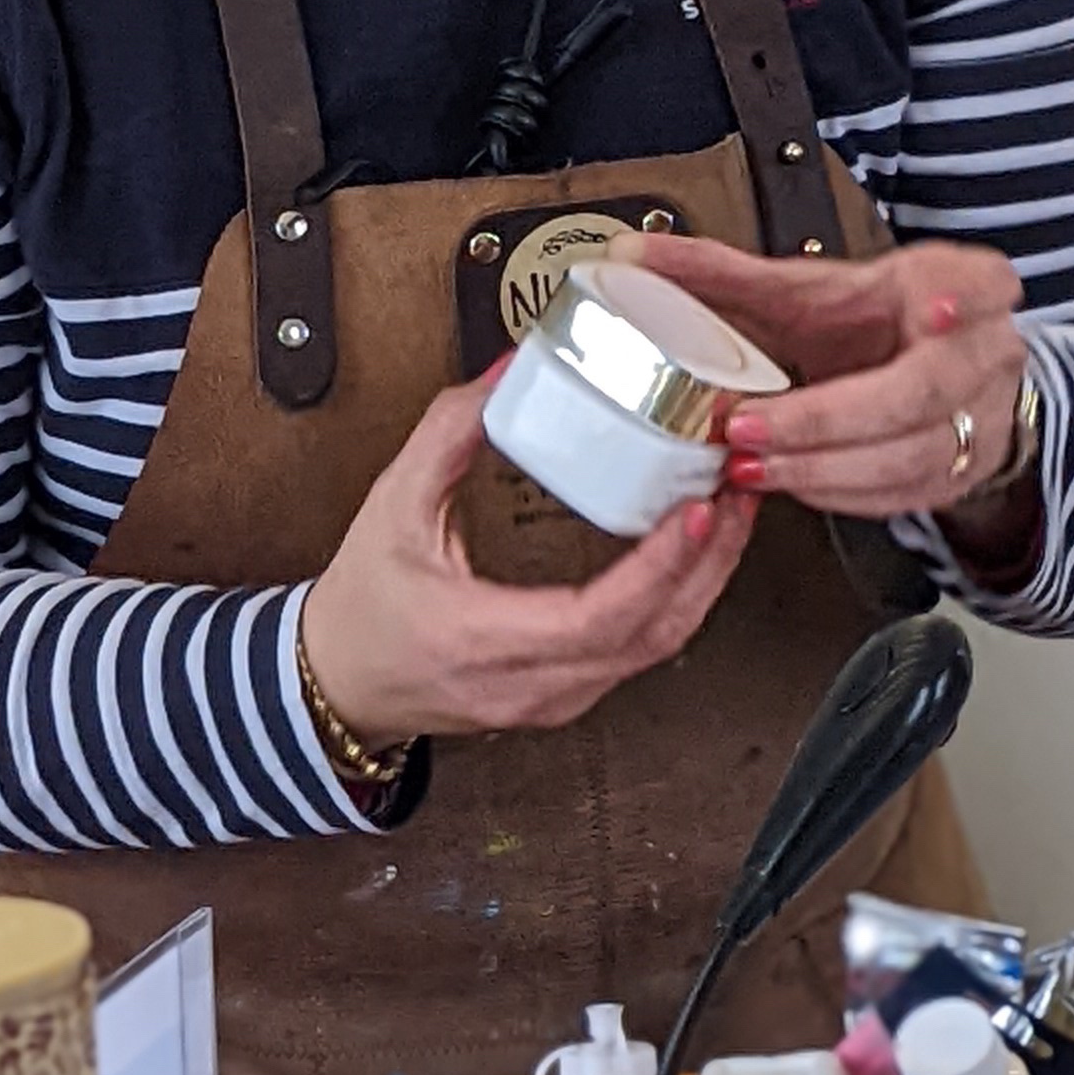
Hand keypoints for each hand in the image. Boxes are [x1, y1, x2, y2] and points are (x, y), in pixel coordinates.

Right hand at [299, 370, 755, 742]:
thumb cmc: (360, 613)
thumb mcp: (392, 508)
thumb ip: (447, 435)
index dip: (664, 564)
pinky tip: (690, 557)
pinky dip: (677, 602)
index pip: (603, 616)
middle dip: (712, 561)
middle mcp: (532, 683)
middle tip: (735, 490)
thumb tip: (505, 374)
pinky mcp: (567, 698)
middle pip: (656, 635)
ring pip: (659, 649)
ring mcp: (555, 700)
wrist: (337, 682)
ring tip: (727, 514)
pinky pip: (641, 654)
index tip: (699, 509)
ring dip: (704, 582)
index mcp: (485, 640)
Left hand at [638, 235, 1026, 523]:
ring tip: (752, 465)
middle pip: (921, 390)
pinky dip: (841, 494)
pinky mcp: (963, 470)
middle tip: (750, 426)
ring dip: (823, 467)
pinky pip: (906, 494)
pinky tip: (790, 482)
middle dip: (828, 416)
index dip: (959, 295)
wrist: (926, 371)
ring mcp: (980, 416)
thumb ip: (722, 274)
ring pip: (913, 454)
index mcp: (950, 283)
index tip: (929, 307)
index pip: (980, 281)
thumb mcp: (804, 290)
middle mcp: (979, 350)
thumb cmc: (868, 323)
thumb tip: (634, 254)